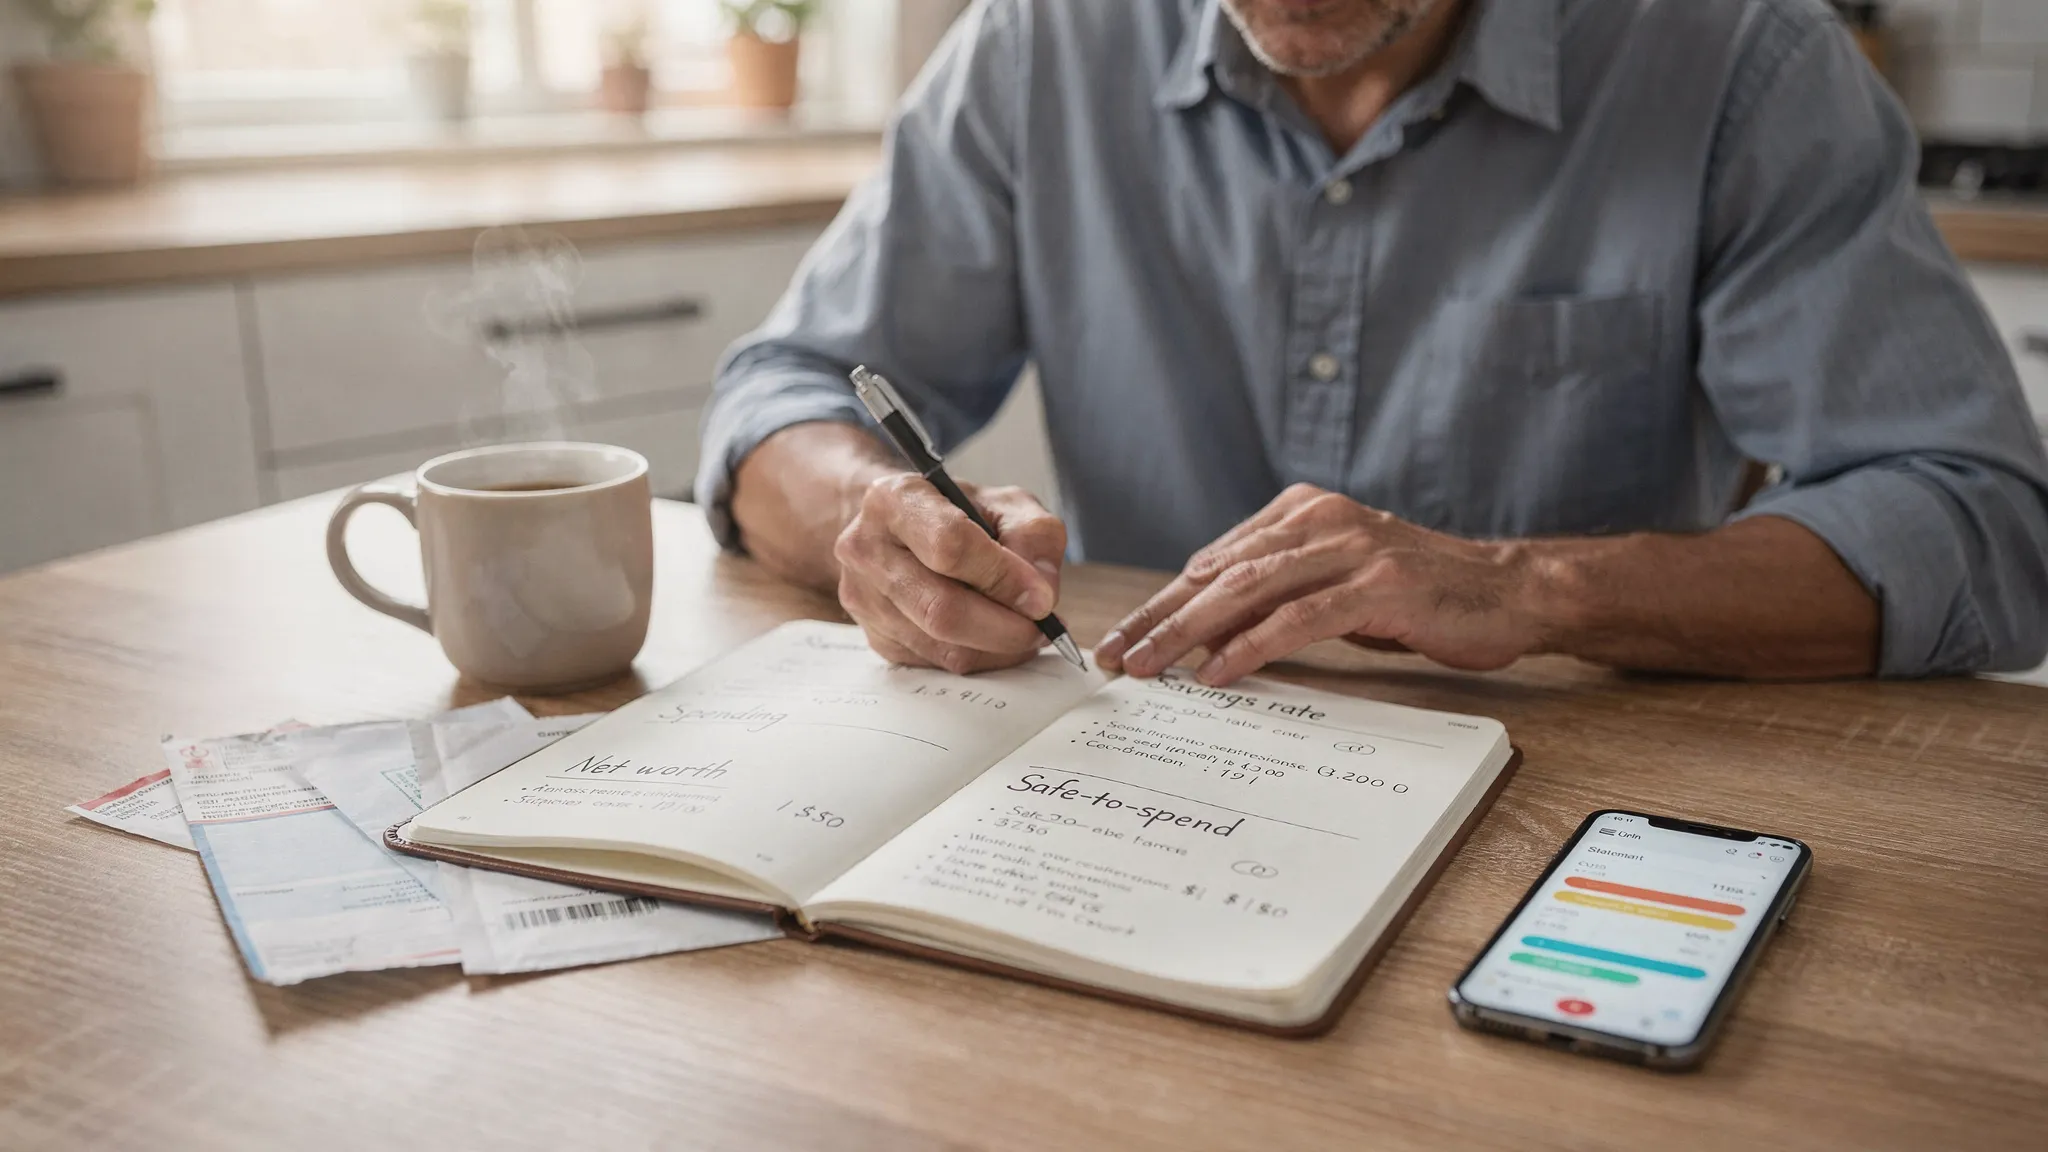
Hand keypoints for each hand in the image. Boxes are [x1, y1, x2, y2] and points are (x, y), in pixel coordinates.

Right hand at [833, 474, 1066, 673]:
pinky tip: (995, 637)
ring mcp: (865, 599)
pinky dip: (980, 658)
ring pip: (942, 645)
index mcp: (894, 500)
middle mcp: (868, 550)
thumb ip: (1032, 535)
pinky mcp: (877, 638)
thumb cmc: (956, 512)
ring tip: (1025, 630)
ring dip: (997, 648)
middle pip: (942, 609)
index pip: (949, 546)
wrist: (900, 530)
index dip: (1002, 577)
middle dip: (1005, 627)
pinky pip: (938, 663)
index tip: (1042, 598)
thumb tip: (1041, 593)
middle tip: (1042, 627)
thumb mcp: (1004, 502)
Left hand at [1095, 484, 1547, 684]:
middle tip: (1115, 656)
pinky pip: (1298, 618)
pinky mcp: (1378, 586)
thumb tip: (1204, 623)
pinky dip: (1250, 646)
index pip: (1214, 562)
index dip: (1162, 602)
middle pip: (1217, 574)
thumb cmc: (1421, 595)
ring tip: (1148, 667)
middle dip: (1158, 618)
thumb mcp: (1337, 584)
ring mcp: (1350, 549)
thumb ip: (1278, 591)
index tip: (1121, 638)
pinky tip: (1216, 672)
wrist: (1510, 591)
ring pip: (1246, 591)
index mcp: (1302, 512)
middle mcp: (1320, 521)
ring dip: (1188, 633)